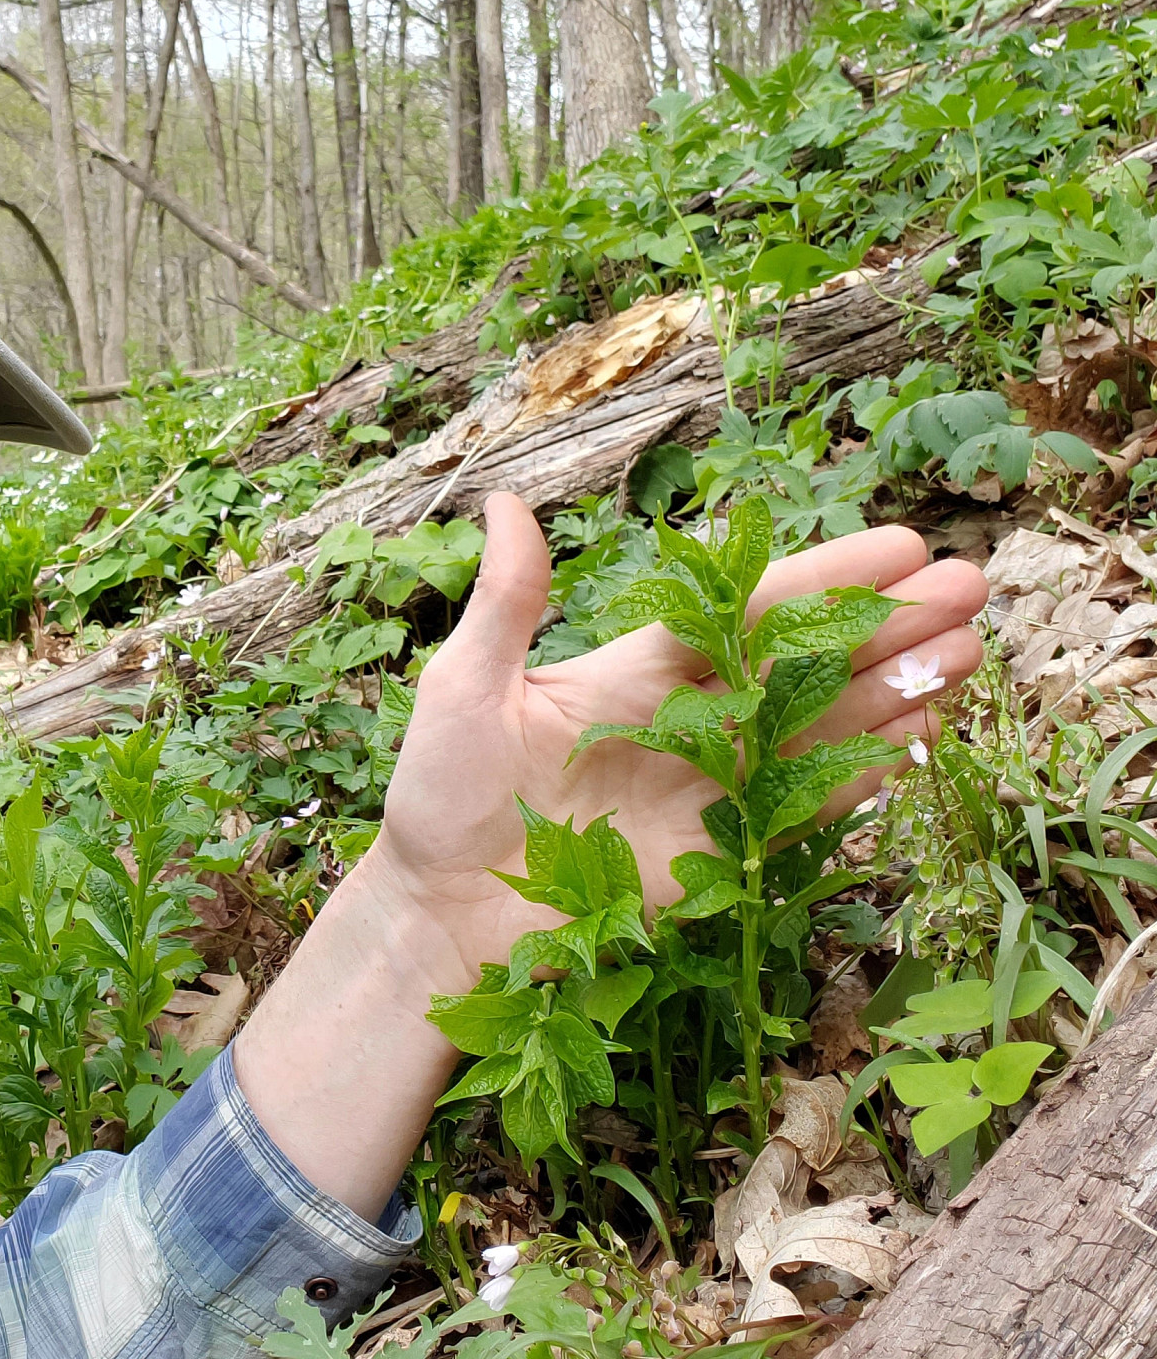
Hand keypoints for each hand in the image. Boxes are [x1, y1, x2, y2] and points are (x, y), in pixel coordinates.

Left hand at [232, 494, 987, 1219]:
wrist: (443, 914)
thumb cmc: (441, 796)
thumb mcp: (462, 689)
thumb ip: (504, 605)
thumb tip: (506, 502)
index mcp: (634, 670)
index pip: (745, 610)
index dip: (821, 578)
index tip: (898, 545)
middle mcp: (688, 720)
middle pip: (804, 661)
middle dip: (886, 624)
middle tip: (970, 585)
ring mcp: (712, 787)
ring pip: (823, 725)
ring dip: (898, 688)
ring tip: (974, 650)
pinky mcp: (722, 854)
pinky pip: (808, 806)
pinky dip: (868, 772)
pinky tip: (926, 735)